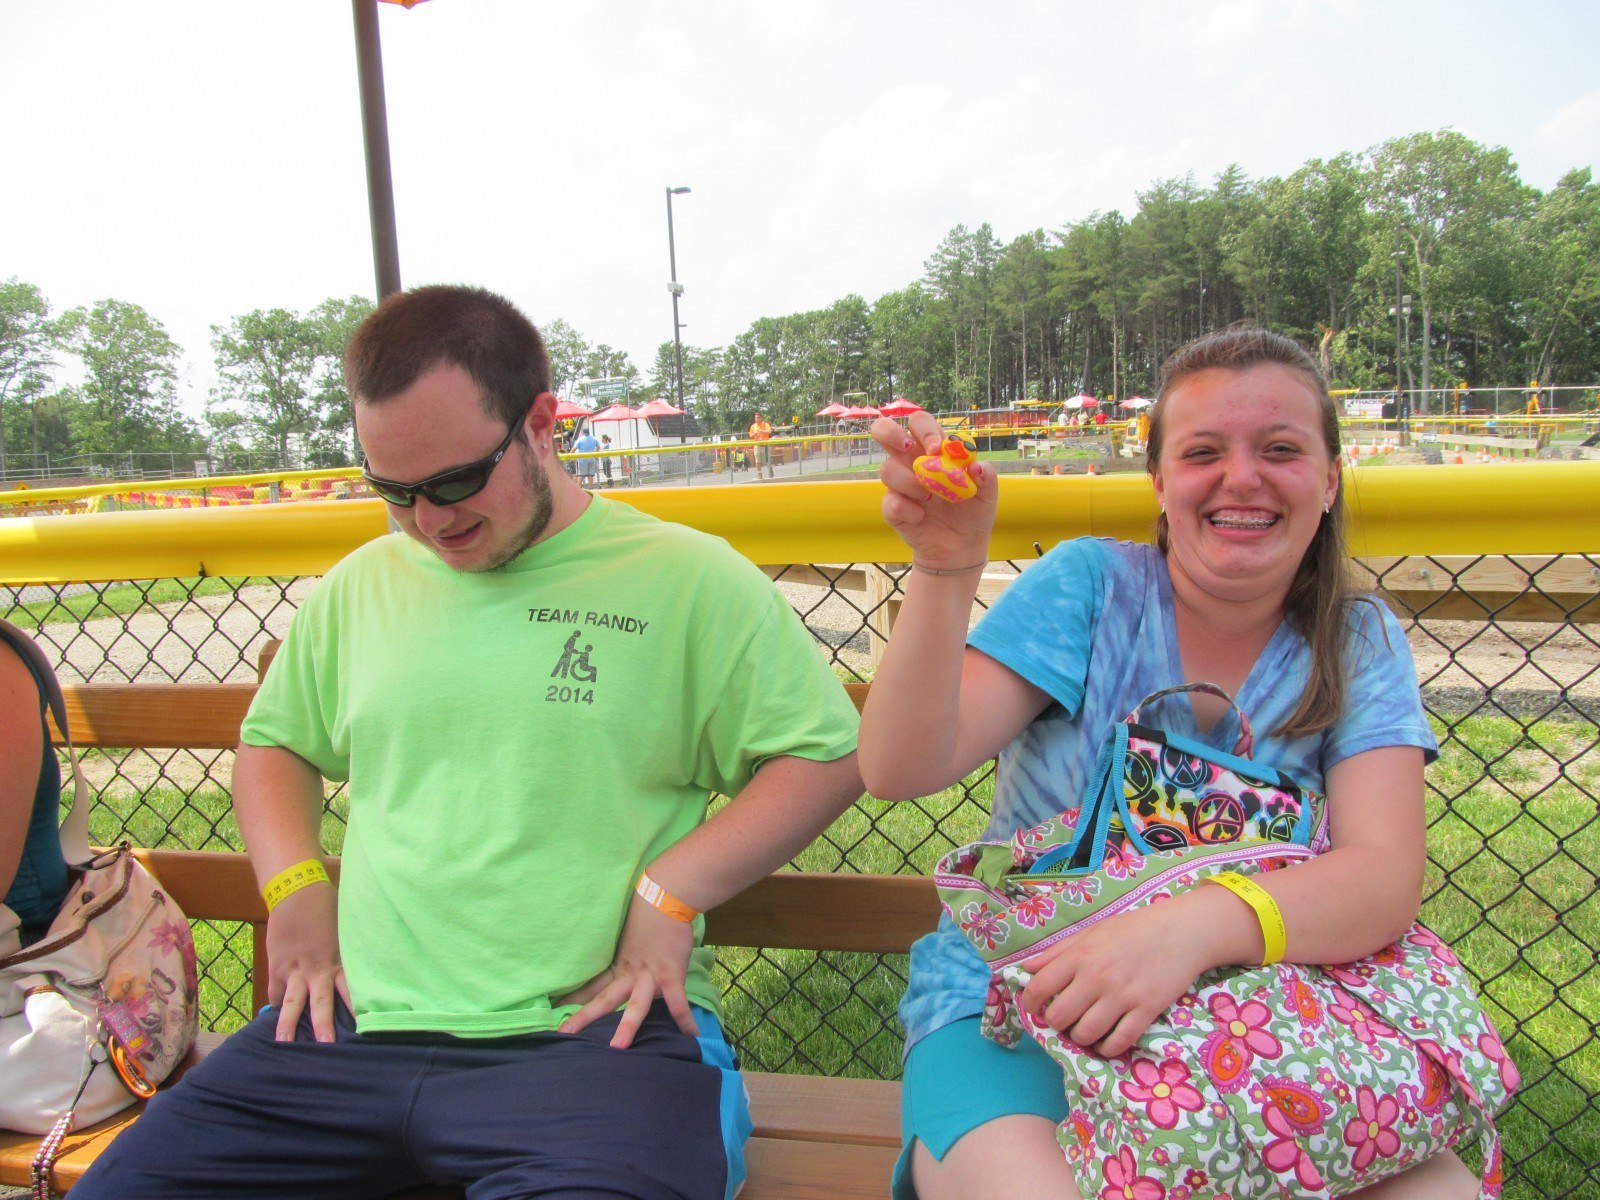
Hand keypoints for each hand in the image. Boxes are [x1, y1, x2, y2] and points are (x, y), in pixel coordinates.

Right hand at [263, 880, 349, 1042]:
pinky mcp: (277, 967)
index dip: (358, 1009)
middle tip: (327, 1047)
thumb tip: (362, 964)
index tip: (365, 1029)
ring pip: (292, 1003)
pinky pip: (276, 993)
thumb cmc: (327, 908)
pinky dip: (277, 1006)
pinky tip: (276, 1021)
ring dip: (288, 1026)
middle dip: (324, 1026)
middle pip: (322, 1003)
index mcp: (338, 961)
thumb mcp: (344, 931)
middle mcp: (317, 970)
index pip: (350, 990)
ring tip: (284, 1046)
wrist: (296, 892)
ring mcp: (295, 970)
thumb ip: (348, 952)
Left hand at [557, 892, 697, 1047]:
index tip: (554, 1010)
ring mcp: (650, 975)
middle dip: (583, 1017)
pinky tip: (691, 1037)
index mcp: (619, 965)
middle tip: (562, 1034)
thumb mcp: (628, 936)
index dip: (574, 998)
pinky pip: (677, 1001)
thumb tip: (624, 959)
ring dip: (627, 1025)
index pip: (592, 986)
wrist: (666, 895)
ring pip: (635, 1004)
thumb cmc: (647, 912)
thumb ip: (626, 954)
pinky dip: (684, 1019)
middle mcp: (630, 973)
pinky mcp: (671, 973)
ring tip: (618, 1047)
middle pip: (603, 999)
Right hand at [869, 414, 997, 569]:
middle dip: (891, 433)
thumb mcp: (987, 494)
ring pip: (887, 469)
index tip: (936, 449)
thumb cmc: (972, 513)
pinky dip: (909, 511)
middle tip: (909, 449)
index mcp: (932, 450)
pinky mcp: (892, 507)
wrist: (961, 547)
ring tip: (929, 498)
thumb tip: (976, 466)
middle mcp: (910, 462)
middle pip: (884, 430)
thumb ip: (987, 476)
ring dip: (910, 483)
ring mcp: (898, 485)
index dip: (924, 430)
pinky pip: (891, 502)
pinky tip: (921, 518)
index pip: (919, 422)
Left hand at [1018, 901, 1211, 1058]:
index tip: (1033, 1010)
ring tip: (1085, 1029)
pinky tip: (1107, 1041)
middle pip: (1059, 1017)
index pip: (1039, 988)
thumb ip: (1058, 952)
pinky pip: (1118, 1042)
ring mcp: (1122, 995)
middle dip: (1055, 1024)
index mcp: (1080, 955)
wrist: (1181, 931)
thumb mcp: (1091, 932)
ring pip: (1085, 1034)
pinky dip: (1107, 1048)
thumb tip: (1026, 968)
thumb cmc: (1133, 930)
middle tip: (1063, 1020)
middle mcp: (1097, 977)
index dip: (1029, 1005)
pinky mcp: (1146, 1010)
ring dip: (1080, 1038)